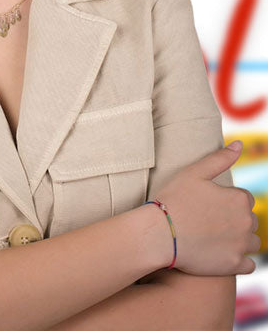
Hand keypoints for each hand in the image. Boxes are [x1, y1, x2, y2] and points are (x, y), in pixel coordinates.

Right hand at [154, 142, 258, 275]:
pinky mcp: (235, 265)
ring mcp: (242, 245)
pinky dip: (239, 259)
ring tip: (213, 236)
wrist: (159, 233)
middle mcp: (247, 222)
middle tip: (207, 220)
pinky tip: (220, 253)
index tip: (207, 203)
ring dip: (239, 239)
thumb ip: (219, 158)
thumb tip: (239, 144)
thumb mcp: (193, 172)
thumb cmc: (173, 199)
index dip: (225, 200)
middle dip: (234, 219)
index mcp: (239, 199)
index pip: (243, 198)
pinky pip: (248, 264)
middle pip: (249, 220)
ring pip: (251, 242)